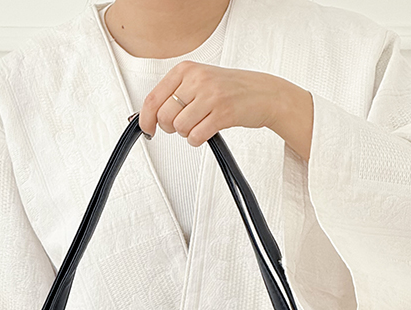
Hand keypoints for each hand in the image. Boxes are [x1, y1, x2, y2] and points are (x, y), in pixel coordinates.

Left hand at [138, 62, 312, 160]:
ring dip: (187, 133)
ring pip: (179, 128)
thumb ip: (175, 94)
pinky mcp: (222, 113)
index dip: (146, 118)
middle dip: (170, 128)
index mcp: (187, 69)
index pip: (154, 97)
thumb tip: (148, 115)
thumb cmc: (230, 89)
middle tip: (183, 125)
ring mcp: (211, 95)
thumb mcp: (199, 81)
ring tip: (200, 124)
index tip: (147, 128)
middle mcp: (197, 79)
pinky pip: (196, 136)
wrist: (264, 93)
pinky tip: (206, 132)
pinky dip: (197, 140)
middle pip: (165, 116)